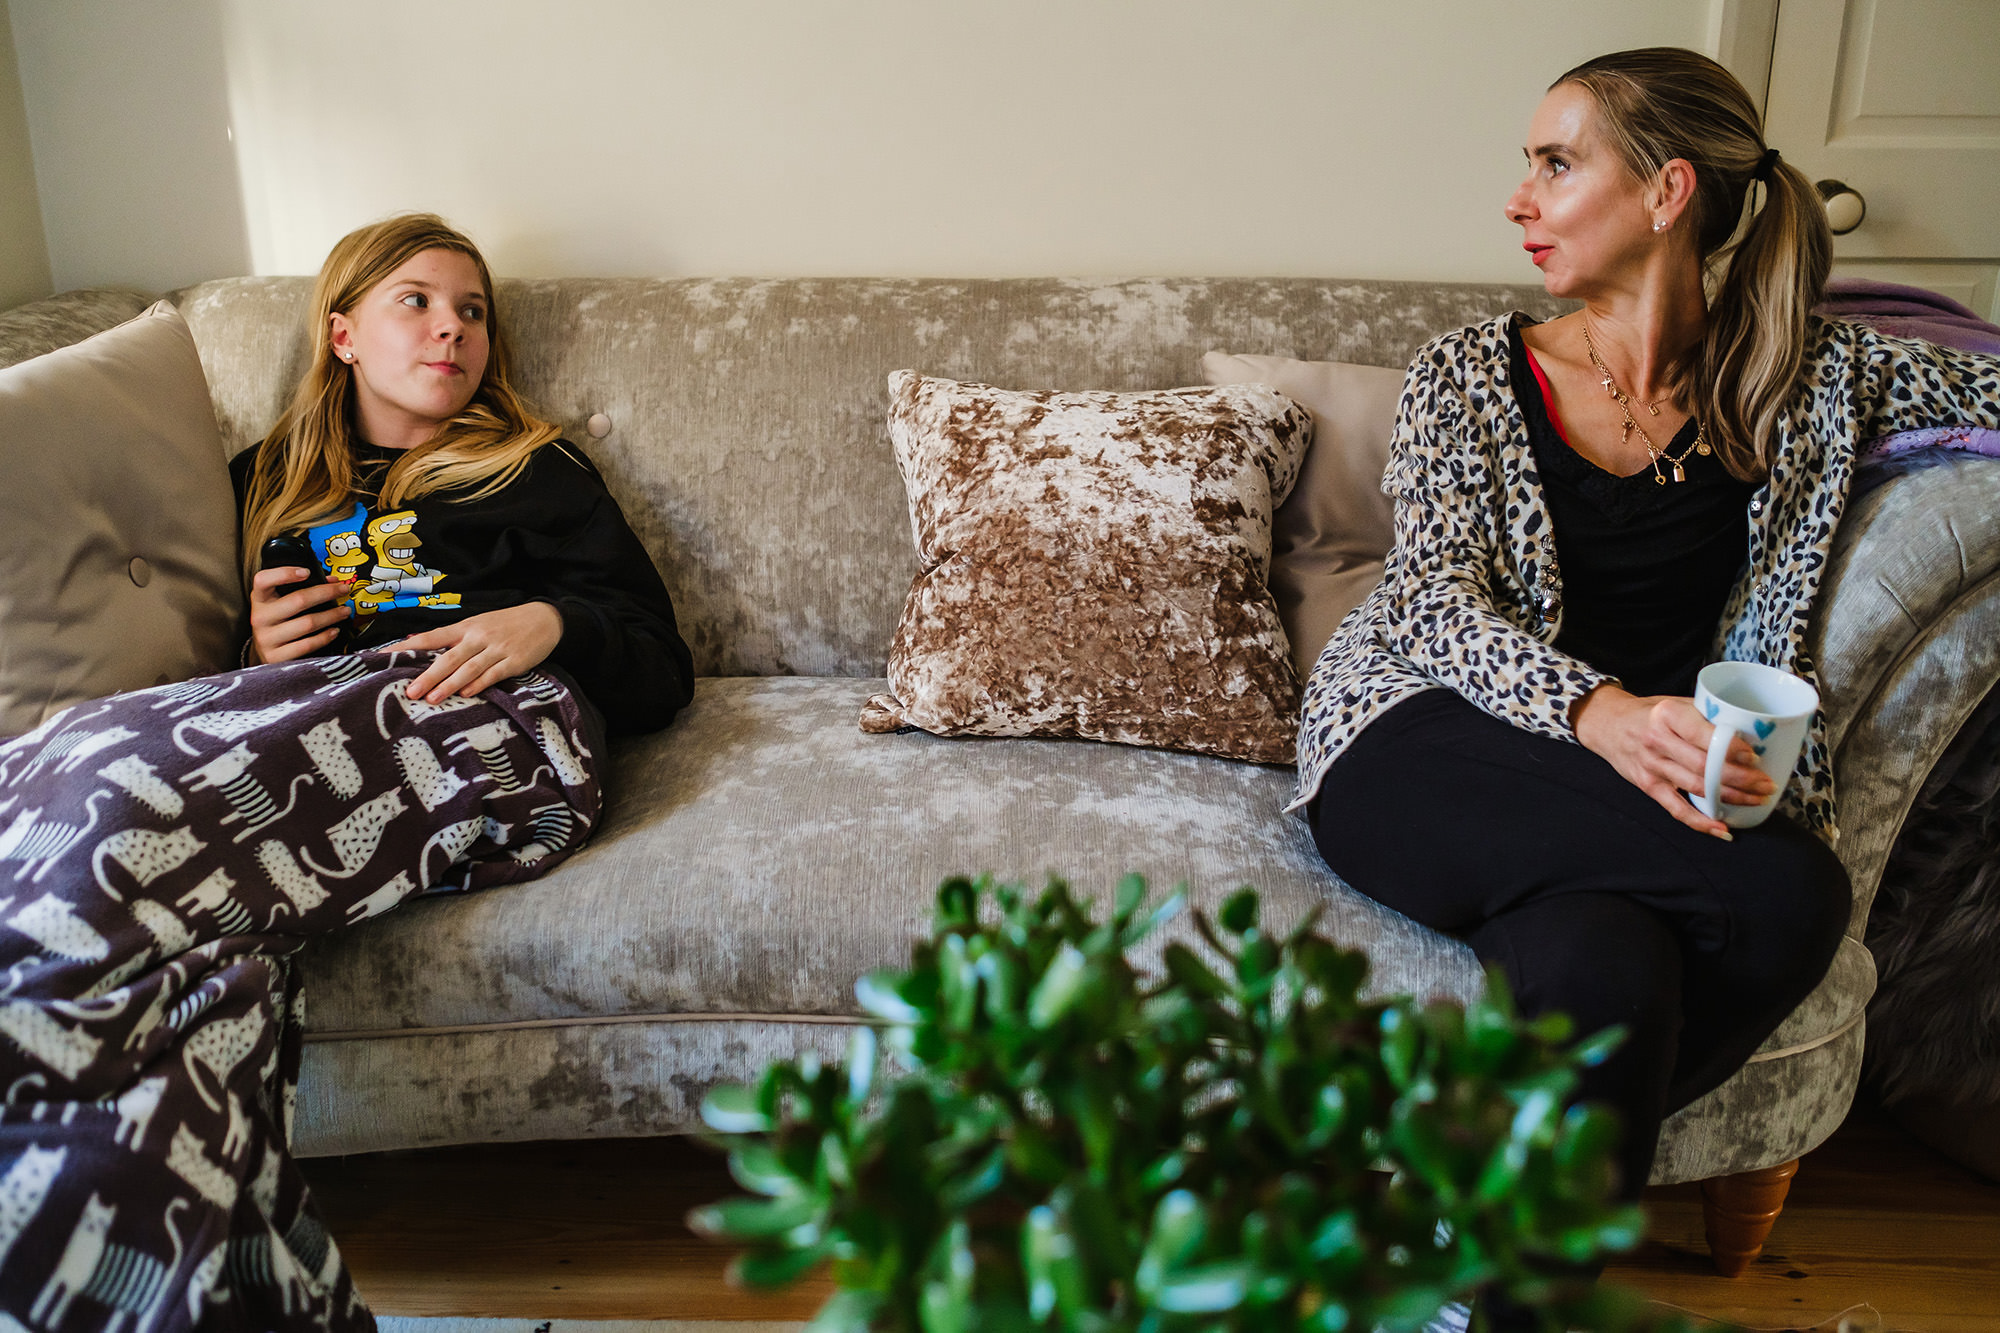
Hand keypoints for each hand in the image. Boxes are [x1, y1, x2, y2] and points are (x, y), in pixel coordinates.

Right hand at [248, 567, 349, 664]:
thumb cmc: (278, 621)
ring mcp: (267, 638)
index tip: (307, 571)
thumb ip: (302, 589)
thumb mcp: (281, 602)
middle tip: (343, 589)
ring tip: (344, 611)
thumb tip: (332, 581)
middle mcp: (260, 617)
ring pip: (307, 623)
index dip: (284, 573)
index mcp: (259, 599)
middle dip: (326, 593)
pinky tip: (335, 631)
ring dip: (331, 615)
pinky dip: (325, 637)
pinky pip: (307, 645)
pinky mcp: (276, 657)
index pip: (263, 580)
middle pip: (297, 600)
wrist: (266, 653)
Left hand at [395, 602, 563, 702]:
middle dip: (428, 675)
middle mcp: (478, 637)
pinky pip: (493, 674)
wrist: (544, 618)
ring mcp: (497, 649)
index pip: (431, 637)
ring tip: (432, 698)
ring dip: (449, 684)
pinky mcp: (514, 661)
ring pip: (468, 668)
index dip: (407, 647)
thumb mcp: (478, 624)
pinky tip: (466, 694)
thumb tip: (416, 643)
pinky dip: (479, 684)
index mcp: (465, 627)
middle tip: (410, 691)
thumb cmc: (505, 624)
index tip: (385, 658)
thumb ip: (451, 637)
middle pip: (448, 657)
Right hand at [1571, 684, 1775, 839]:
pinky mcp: (1648, 786)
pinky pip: (1677, 809)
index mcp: (1667, 714)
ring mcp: (1651, 766)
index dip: (1730, 748)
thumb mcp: (1675, 702)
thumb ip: (1706, 714)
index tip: (1754, 757)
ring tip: (1757, 799)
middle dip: (1741, 778)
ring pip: (1697, 787)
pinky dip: (1701, 822)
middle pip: (1704, 766)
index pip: (1703, 734)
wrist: (1608, 724)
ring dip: (1731, 797)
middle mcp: (1657, 740)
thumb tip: (1752, 730)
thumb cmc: (1650, 712)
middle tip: (1766, 784)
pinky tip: (1722, 829)